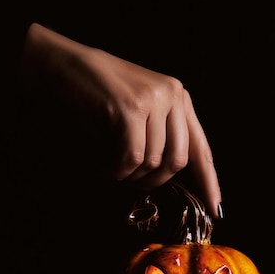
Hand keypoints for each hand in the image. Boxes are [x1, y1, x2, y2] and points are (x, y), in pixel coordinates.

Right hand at [21, 23, 222, 218]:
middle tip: (127, 181)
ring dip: (125, 176)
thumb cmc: (93, 92)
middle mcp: (172, 95)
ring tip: (105, 167)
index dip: (208, 181)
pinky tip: (98, 166)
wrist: (59, 64)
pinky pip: (130, 159)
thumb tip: (167, 176)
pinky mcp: (130, 109)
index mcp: (178, 96)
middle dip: (152, 181)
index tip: (215, 208)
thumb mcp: (136, 109)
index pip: (200, 147)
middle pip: (177, 161)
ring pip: (151, 163)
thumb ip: (159, 134)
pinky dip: (112, 170)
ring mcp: (153, 100)